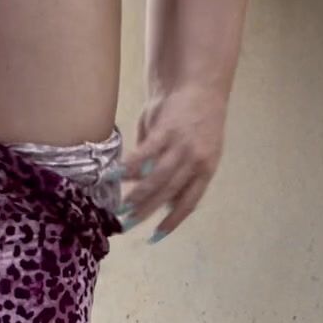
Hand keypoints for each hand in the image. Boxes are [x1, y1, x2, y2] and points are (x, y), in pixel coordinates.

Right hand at [109, 84, 226, 239]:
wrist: (200, 85)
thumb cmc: (194, 118)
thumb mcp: (195, 149)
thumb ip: (177, 171)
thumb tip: (159, 193)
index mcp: (206, 169)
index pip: (189, 202)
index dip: (173, 221)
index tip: (156, 236)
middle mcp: (196, 161)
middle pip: (169, 193)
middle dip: (147, 211)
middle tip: (128, 224)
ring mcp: (181, 147)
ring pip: (157, 179)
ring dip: (137, 195)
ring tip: (121, 207)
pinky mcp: (165, 131)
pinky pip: (144, 155)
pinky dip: (129, 168)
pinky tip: (116, 176)